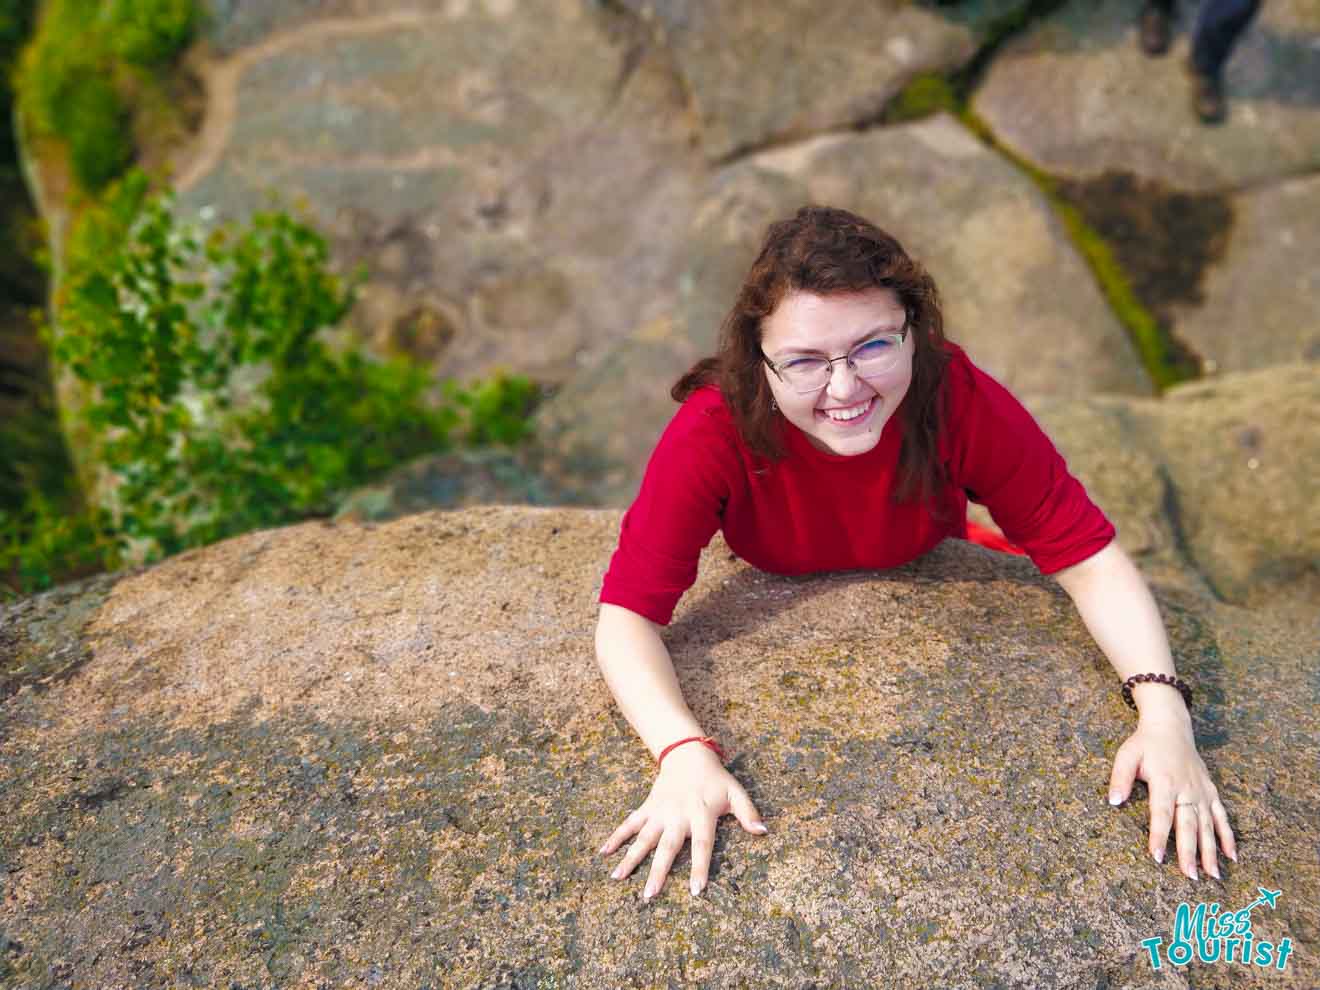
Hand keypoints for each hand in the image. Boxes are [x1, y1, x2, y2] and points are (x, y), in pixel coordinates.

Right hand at [597, 743, 767, 899]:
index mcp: (701, 813)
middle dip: (658, 871)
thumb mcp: (736, 792)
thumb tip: (763, 832)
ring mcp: (659, 811)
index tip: (695, 890)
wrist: (687, 755)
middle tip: (649, 895)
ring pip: (643, 837)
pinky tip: (604, 852)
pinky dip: (616, 836)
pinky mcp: (647, 807)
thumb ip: (748, 812)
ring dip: (630, 857)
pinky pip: (629, 823)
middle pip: (667, 846)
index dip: (699, 866)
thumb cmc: (715, 779)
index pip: (702, 844)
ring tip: (617, 878)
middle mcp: (677, 814)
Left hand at [1108, 714, 1236, 879]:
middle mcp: (1187, 789)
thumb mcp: (1126, 755)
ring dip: (1211, 851)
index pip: (1161, 814)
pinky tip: (1231, 857)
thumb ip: (1120, 778)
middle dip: (1189, 851)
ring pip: (1208, 825)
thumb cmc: (1145, 744)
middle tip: (1189, 876)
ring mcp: (1202, 792)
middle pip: (1188, 824)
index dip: (1159, 836)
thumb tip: (1112, 801)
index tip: (1158, 857)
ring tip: (1213, 875)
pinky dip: (1227, 836)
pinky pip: (1222, 816)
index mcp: (1165, 781)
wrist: (1171, 727)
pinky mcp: (1211, 792)